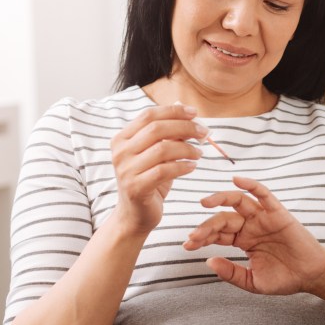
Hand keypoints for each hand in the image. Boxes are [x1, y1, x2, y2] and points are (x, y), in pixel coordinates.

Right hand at [110, 104, 207, 235]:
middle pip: (157, 129)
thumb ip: (167, 134)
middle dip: (185, 128)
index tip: (195, 113)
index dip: (173, 112)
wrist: (135, 215)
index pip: (149, 115)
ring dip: (187, 148)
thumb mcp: (157, 155)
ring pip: (162, 149)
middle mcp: (120, 152)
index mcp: (122, 138)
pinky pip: (164, 171)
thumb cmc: (149, 181)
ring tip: (199, 153)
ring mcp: (126, 170)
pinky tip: (192, 167)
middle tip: (204, 133)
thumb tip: (184, 109)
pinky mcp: (136, 187)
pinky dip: (182, 166)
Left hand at [183, 176, 324, 294]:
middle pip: (223, 218)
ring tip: (204, 202)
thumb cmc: (284, 278)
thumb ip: (231, 273)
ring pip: (238, 201)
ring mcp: (263, 218)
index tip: (187, 246)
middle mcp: (251, 226)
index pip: (217, 234)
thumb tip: (209, 261)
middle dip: (206, 226)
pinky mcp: (278, 213)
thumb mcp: (252, 281)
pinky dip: (251, 185)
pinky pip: (263, 195)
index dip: (201, 238)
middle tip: (194, 236)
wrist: (310, 276)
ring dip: (220, 198)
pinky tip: (237, 180)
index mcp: (243, 240)